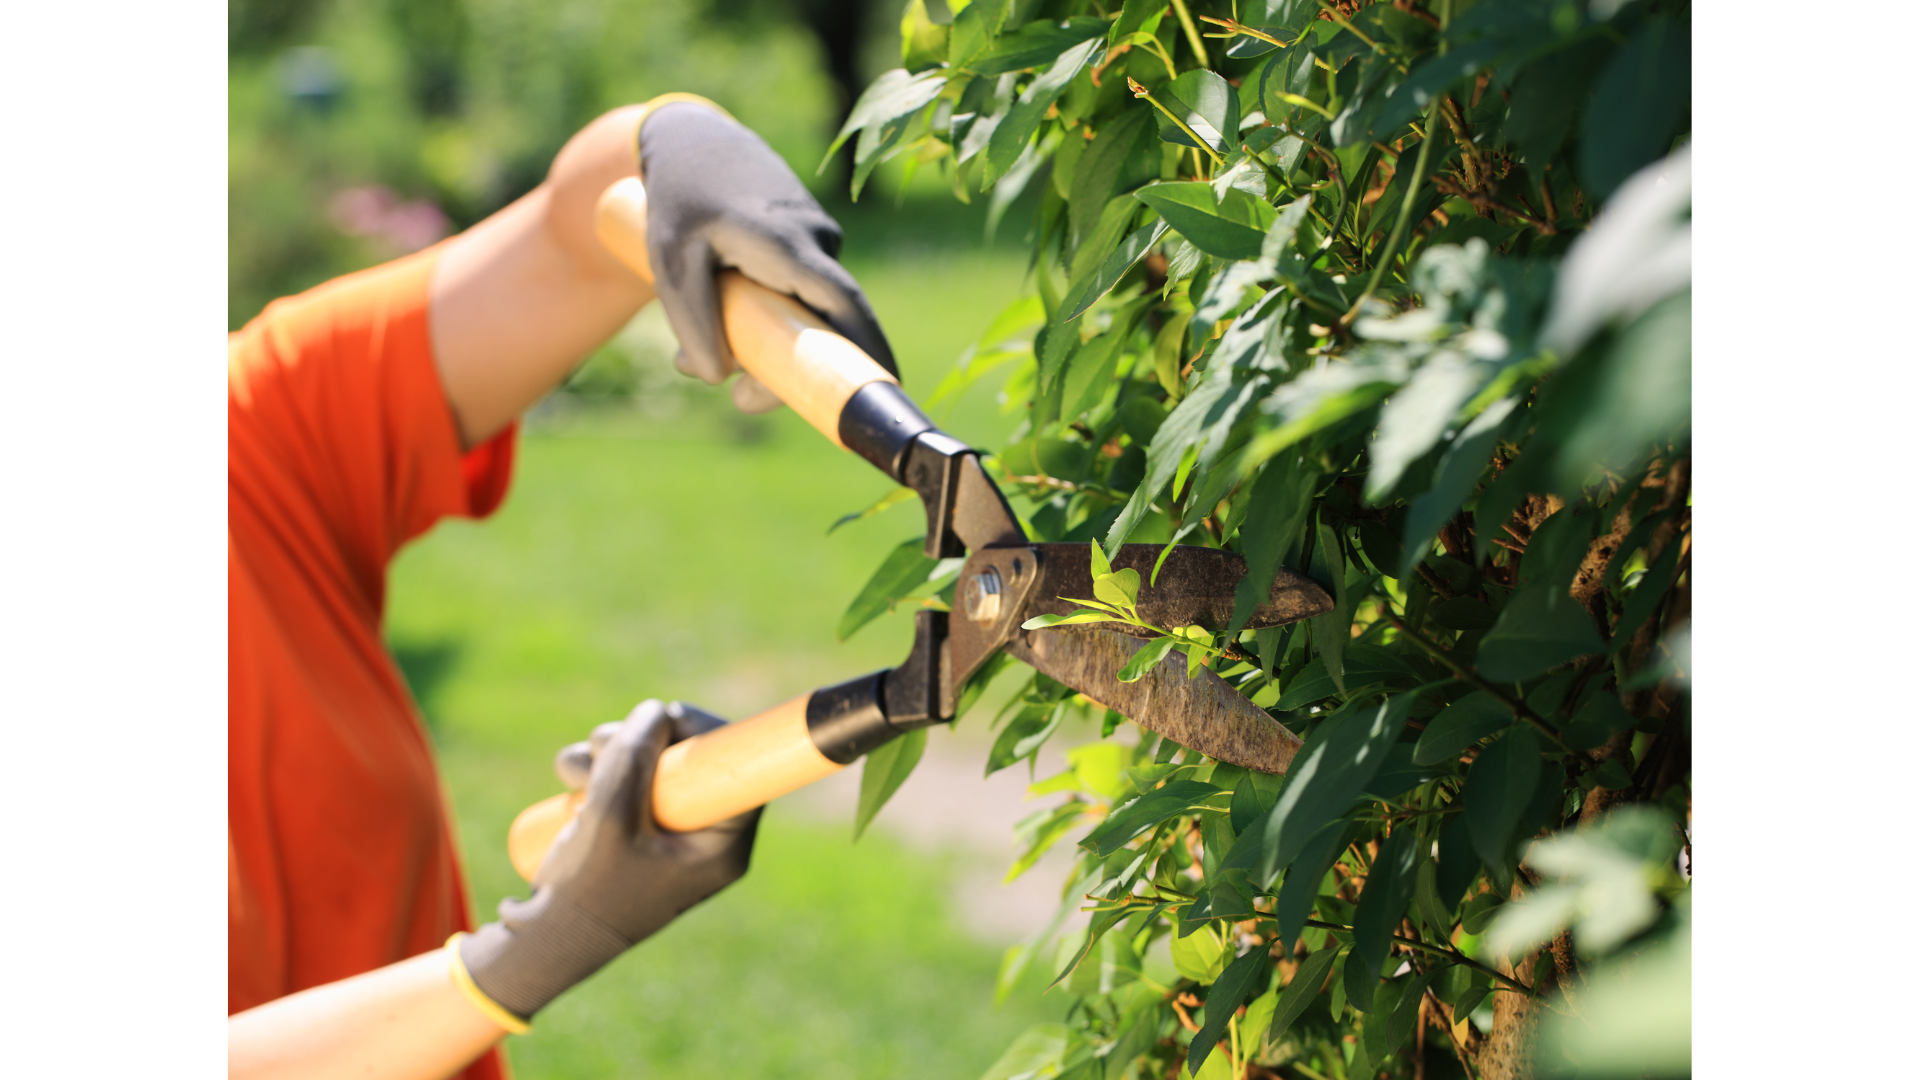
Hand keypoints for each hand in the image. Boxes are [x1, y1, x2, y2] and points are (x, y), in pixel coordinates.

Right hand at [459, 700, 759, 1020]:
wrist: (544, 941)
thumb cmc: (586, 890)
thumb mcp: (610, 817)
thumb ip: (634, 758)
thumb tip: (657, 711)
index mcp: (720, 845)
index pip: (738, 771)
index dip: (705, 732)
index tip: (669, 718)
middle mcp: (702, 837)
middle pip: (691, 760)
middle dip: (642, 741)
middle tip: (601, 744)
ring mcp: (668, 834)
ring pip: (653, 765)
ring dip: (610, 752)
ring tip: (571, 771)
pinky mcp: (637, 831)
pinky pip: (629, 783)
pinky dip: (599, 771)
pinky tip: (569, 781)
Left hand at [637, 101, 895, 408]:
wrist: (694, 139)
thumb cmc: (681, 199)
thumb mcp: (670, 261)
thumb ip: (692, 321)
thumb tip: (716, 378)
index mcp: (789, 243)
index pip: (844, 303)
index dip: (869, 349)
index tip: (889, 389)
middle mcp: (815, 240)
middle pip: (826, 323)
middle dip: (794, 370)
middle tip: (741, 400)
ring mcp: (817, 239)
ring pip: (805, 310)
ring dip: (765, 341)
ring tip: (696, 352)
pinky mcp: (806, 245)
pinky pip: (798, 293)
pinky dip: (766, 316)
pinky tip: (718, 311)